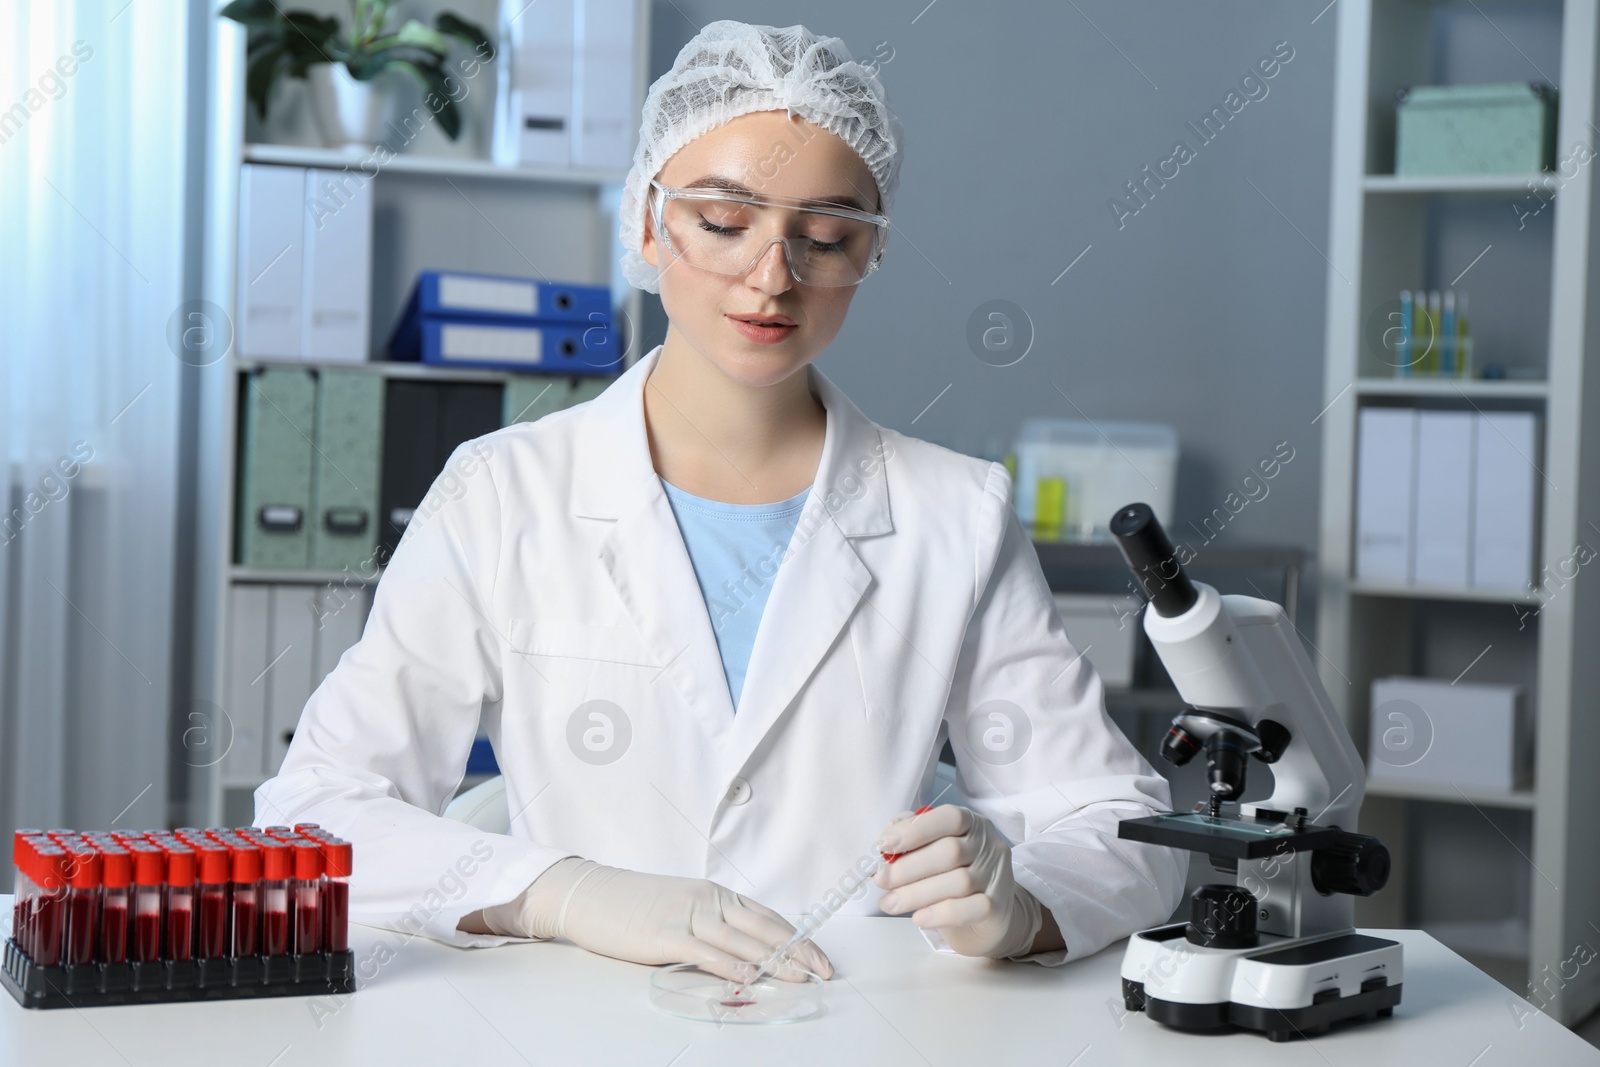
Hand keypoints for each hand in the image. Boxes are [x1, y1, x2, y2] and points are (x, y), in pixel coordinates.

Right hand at [479, 857, 832, 982]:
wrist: (590, 894)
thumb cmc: (634, 904)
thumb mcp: (682, 906)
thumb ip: (712, 926)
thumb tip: (745, 952)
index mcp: (715, 894)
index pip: (767, 918)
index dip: (797, 938)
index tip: (820, 957)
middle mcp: (708, 900)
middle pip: (764, 928)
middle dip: (798, 951)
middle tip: (825, 971)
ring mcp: (688, 916)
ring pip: (742, 941)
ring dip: (775, 961)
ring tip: (801, 978)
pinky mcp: (666, 934)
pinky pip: (707, 952)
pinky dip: (732, 966)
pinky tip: (751, 977)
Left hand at [873, 805, 1041, 958]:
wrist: (986, 916)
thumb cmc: (952, 874)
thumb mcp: (934, 849)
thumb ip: (912, 837)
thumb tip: (886, 842)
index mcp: (971, 823)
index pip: (949, 817)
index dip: (915, 830)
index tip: (884, 846)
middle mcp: (988, 846)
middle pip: (949, 852)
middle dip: (908, 867)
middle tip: (881, 881)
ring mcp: (995, 876)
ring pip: (958, 882)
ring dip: (916, 894)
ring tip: (889, 903)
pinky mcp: (996, 907)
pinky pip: (968, 909)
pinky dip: (939, 914)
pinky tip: (918, 918)